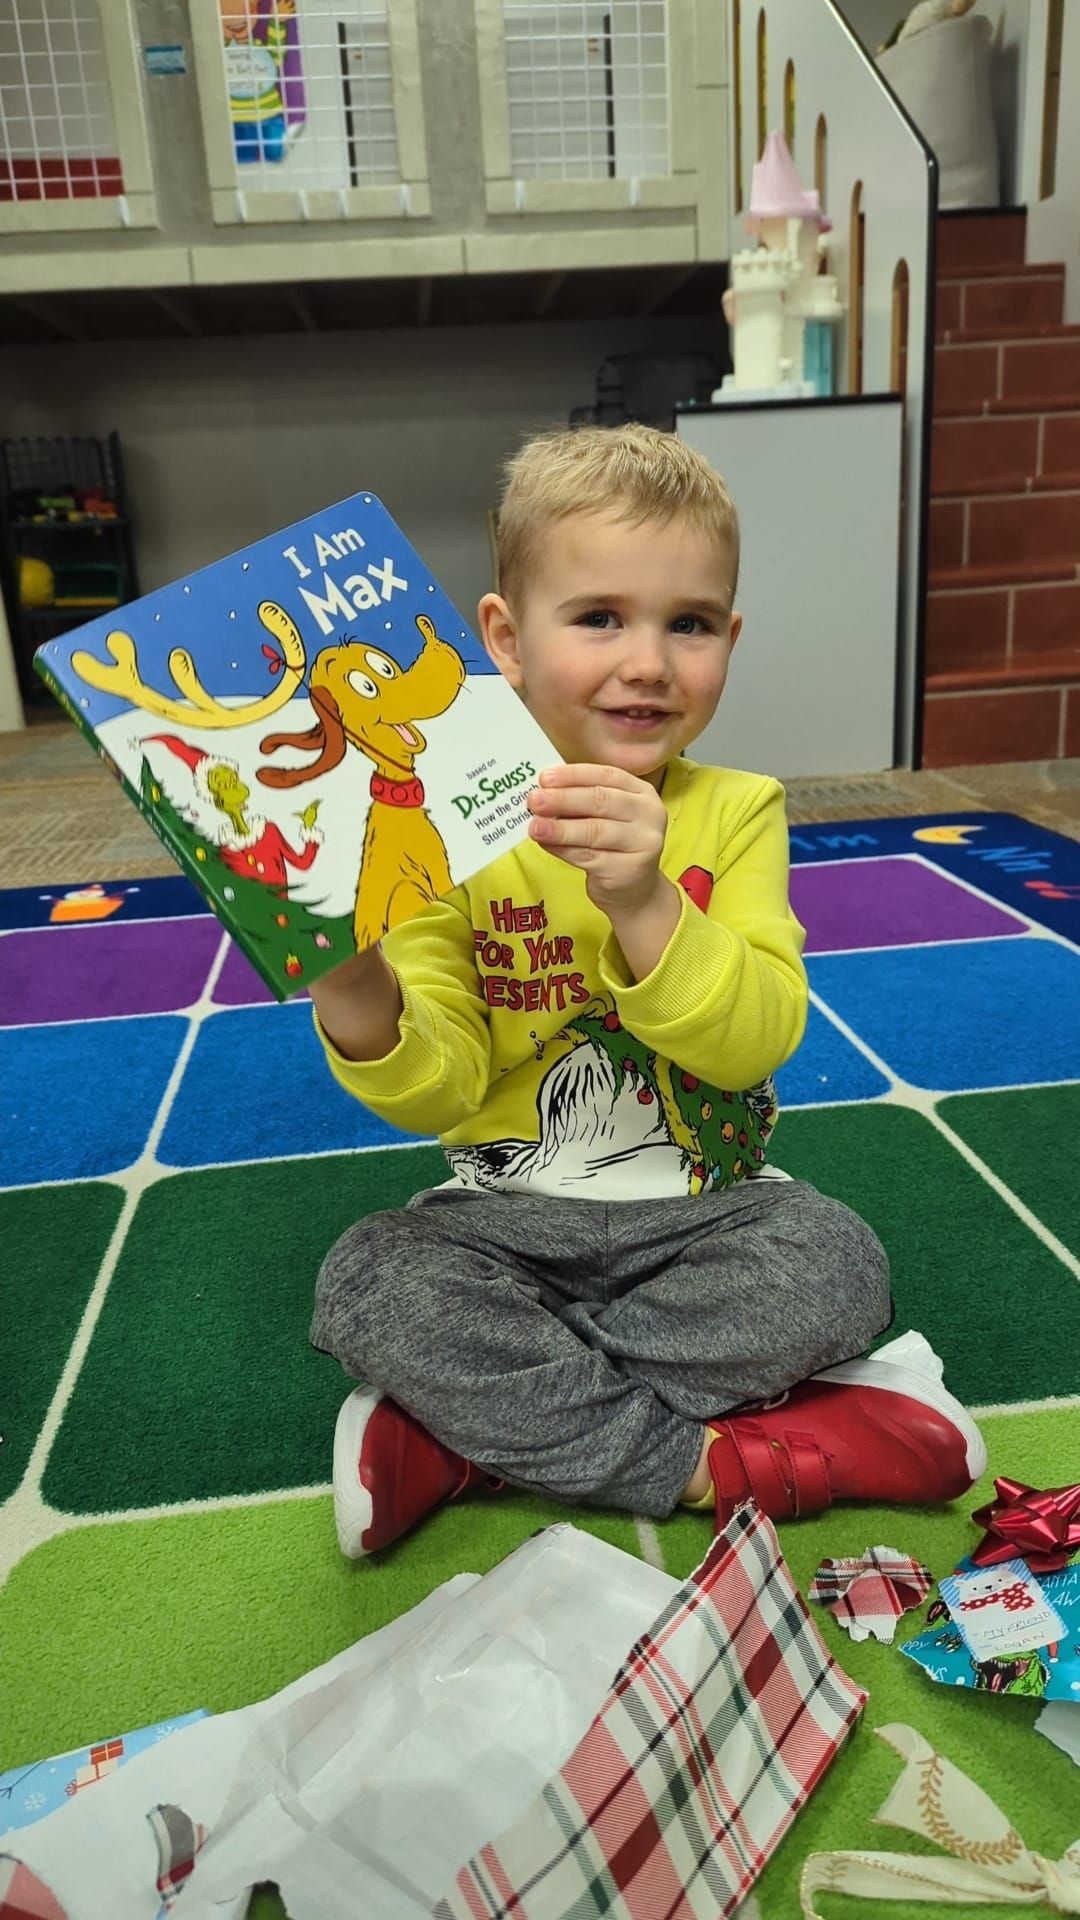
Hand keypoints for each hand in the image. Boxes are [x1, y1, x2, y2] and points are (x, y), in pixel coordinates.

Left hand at [526, 764, 667, 914]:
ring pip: (594, 831)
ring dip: (560, 828)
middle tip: (534, 800)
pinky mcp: (629, 870)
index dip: (574, 775)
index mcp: (642, 792)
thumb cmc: (613, 845)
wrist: (635, 890)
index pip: (606, 775)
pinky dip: (563, 849)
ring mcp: (643, 843)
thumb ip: (580, 802)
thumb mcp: (604, 817)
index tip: (544, 778)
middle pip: (601, 801)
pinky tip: (545, 844)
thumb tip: (542, 793)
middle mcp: (649, 815)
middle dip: (563, 799)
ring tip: (534, 827)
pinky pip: (589, 856)